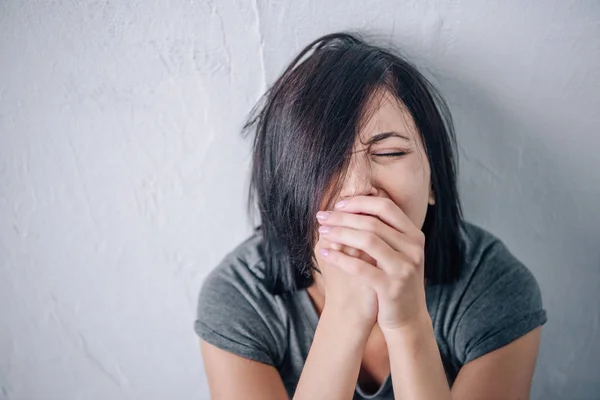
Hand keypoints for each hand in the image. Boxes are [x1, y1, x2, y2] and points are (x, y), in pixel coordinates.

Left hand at [316, 196, 428, 331]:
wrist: (408, 317)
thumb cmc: (394, 279)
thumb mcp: (397, 252)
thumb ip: (383, 230)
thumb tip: (352, 204)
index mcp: (414, 236)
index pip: (386, 207)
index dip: (360, 202)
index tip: (338, 204)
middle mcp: (413, 249)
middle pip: (373, 222)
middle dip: (343, 217)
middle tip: (323, 216)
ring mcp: (404, 268)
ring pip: (367, 241)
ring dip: (340, 233)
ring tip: (322, 231)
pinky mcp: (392, 287)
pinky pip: (360, 267)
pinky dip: (339, 258)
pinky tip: (325, 253)